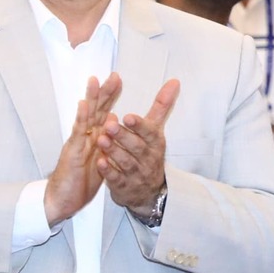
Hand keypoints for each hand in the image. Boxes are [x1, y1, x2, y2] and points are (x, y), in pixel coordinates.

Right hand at [44, 74, 121, 224]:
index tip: (118, 80)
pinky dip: (81, 119)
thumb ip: (106, 138)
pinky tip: (83, 105)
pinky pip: (78, 134)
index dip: (110, 96)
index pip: (103, 112)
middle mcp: (85, 136)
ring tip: (95, 80)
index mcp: (93, 137)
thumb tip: (113, 118)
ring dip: (91, 99)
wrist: (63, 200)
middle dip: (104, 92)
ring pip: (85, 117)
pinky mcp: (72, 152)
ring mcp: (77, 142)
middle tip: (113, 75)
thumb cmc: (80, 180)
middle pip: (95, 110)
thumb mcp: (100, 158)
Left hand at [99, 80, 180, 214]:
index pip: (149, 132)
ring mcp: (136, 174)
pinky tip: (99, 162)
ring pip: (126, 162)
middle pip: (137, 147)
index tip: (128, 116)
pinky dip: (108, 172)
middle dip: (123, 136)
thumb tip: (174, 81)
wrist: (148, 191)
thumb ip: (161, 106)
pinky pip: (117, 179)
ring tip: (101, 140)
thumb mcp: (156, 130)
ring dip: (114, 151)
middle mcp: (147, 158)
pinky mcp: (124, 186)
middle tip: (109, 125)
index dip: (139, 126)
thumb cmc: (148, 153)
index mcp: (155, 142)